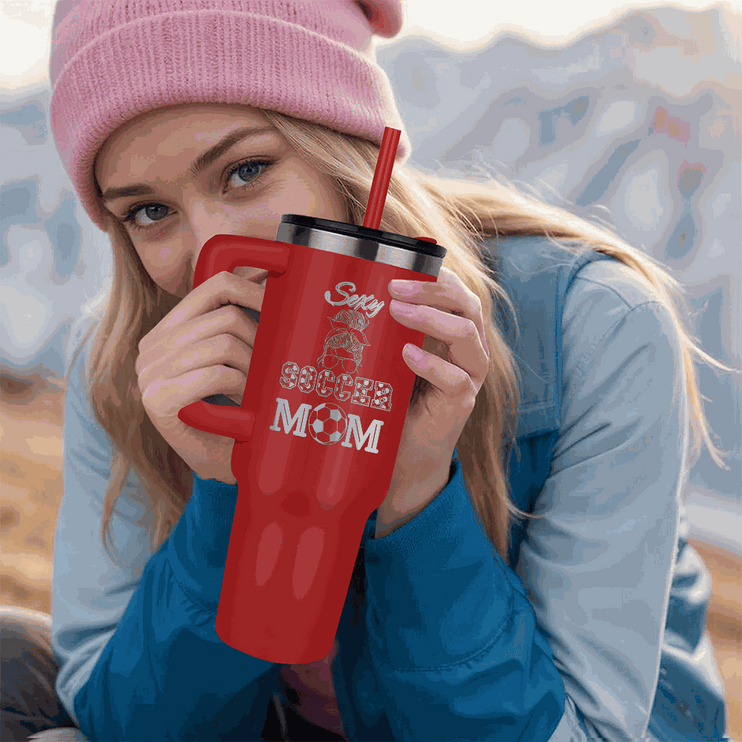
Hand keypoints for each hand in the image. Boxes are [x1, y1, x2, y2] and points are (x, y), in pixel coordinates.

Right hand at [134, 272, 263, 484]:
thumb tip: (271, 275)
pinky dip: (240, 387)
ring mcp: (148, 374)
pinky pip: (215, 373)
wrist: (219, 465)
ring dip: (253, 369)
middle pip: (225, 317)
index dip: (252, 289)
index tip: (280, 305)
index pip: (213, 287)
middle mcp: (151, 347)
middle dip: (259, 342)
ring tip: (255, 389)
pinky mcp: (156, 400)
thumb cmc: (233, 411)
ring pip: (224, 343)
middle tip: (270, 369)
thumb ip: (239, 323)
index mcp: (167, 331)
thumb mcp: (234, 360)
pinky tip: (243, 404)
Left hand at [378, 266, 489, 532]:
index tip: (398, 269)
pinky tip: (407, 356)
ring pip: (466, 335)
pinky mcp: (461, 404)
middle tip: (394, 289)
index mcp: (452, 333)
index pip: (457, 292)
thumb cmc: (392, 401)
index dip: (434, 276)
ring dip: (430, 318)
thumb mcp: (384, 358)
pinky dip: (431, 364)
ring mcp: (469, 377)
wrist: (402, 456)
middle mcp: (468, 350)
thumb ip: (378, 331)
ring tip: (396, 313)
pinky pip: (456, 379)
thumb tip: (336, 294)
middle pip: (468, 305)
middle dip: (432, 290)